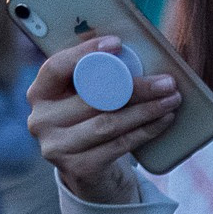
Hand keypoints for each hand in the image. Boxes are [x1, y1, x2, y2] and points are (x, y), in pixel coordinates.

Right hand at [26, 37, 181, 204]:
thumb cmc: (91, 119)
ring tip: (172, 99)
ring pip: (108, 123)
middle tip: (167, 81)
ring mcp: (57, 147)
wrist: (89, 170)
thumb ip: (96, 72)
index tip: (117, 43)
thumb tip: (130, 45)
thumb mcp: (85, 95)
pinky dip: (146, 130)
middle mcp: (41, 120)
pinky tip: (164, 119)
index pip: (55, 67)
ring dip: (146, 110)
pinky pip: (118, 145)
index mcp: (40, 93)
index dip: (84, 53)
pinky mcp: (77, 169)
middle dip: (136, 87)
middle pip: (92, 98)